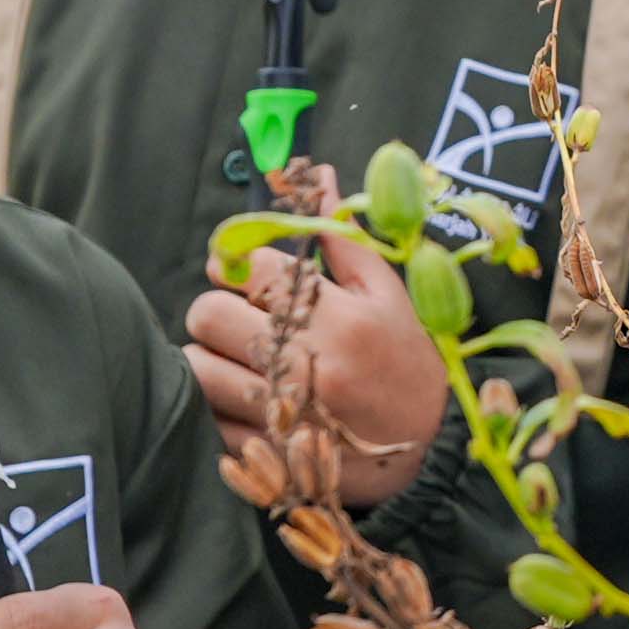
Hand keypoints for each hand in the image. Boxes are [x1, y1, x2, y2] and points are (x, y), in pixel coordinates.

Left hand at [188, 226, 445, 492]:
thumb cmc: (409, 361)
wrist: (432, 449)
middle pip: (208, 314)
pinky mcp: (264, 453)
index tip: (249, 275)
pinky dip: (217, 403)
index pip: (249, 268)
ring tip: (245, 360)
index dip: (238, 264)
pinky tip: (251, 399)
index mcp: (339, 317)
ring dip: (211, 357)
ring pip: (196, 367)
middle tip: (245, 320)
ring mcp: (282, 413)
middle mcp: (306, 363)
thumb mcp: (388, 294)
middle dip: (219, 310)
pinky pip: (207, 415)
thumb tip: (317, 176)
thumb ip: (343, 236)